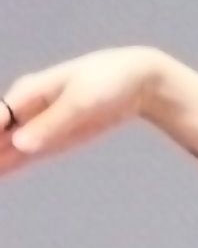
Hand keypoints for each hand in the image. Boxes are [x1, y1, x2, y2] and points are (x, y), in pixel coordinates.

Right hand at [0, 46, 170, 172]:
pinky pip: (24, 156)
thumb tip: (22, 145)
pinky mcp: (51, 140)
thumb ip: (53, 123)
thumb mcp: (82, 100)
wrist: (135, 81)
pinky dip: (9, 166)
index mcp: (25, 93)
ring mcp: (37, 126)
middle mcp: (24, 110)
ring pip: (5, 148)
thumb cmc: (106, 81)